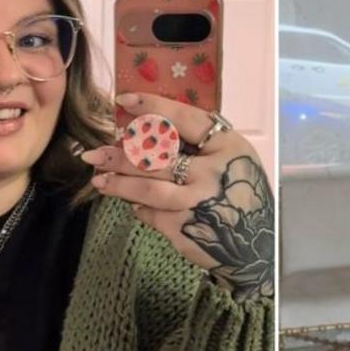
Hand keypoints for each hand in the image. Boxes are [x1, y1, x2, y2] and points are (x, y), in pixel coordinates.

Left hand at [82, 92, 273, 301]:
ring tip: (99, 180)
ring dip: (119, 183)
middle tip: (94, 153)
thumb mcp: (235, 164)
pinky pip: (151, 213)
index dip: (152, 107)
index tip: (124, 100)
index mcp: (229, 147)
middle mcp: (213, 172)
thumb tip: (148, 134)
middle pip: (157, 155)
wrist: (255, 250)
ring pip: (147, 186)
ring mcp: (198, 201)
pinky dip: (139, 207)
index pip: (185, 119)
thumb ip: (203, 147)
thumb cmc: (241, 198)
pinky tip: (134, 204)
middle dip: (120, 154)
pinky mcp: (185, 228)